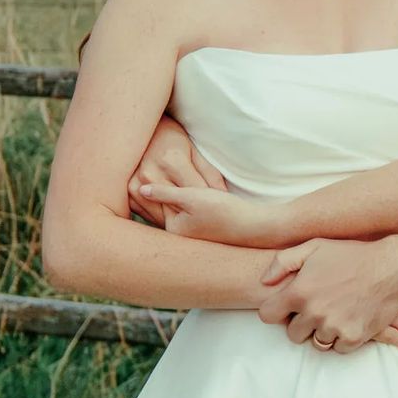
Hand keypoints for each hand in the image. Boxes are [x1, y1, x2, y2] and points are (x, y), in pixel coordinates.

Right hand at [128, 115, 226, 225]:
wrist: (140, 130)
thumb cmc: (172, 139)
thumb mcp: (193, 150)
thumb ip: (209, 173)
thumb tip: (224, 195)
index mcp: (171, 161)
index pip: (195, 193)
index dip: (208, 203)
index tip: (217, 208)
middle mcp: (152, 174)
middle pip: (179, 207)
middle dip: (193, 214)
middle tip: (205, 218)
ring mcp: (137, 184)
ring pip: (163, 215)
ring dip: (177, 220)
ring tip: (189, 219)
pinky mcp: (128, 192)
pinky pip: (148, 213)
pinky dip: (161, 217)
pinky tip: (171, 215)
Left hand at [134, 181, 284, 245]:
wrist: (257, 227)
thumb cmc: (226, 211)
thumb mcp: (194, 197)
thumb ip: (166, 193)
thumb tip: (140, 189)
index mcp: (173, 228)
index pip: (156, 201)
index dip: (153, 180)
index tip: (146, 163)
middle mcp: (179, 234)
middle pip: (164, 206)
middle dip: (161, 189)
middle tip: (151, 166)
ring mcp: (192, 232)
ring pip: (177, 206)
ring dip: (175, 193)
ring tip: (175, 177)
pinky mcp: (205, 228)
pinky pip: (189, 210)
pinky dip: (187, 199)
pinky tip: (194, 190)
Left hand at [257, 237, 397, 352]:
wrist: (393, 268)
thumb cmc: (352, 255)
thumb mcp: (314, 247)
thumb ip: (283, 262)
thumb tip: (263, 282)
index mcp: (300, 291)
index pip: (268, 315)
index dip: (275, 311)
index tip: (286, 307)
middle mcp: (314, 312)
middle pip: (293, 334)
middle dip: (301, 324)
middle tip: (316, 310)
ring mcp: (334, 327)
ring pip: (316, 343)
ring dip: (322, 332)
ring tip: (335, 314)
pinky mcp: (353, 337)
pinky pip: (338, 348)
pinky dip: (342, 338)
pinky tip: (349, 320)